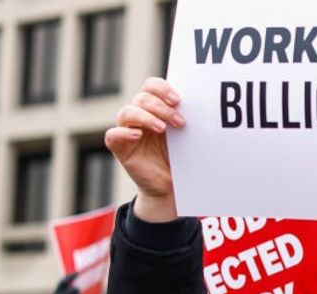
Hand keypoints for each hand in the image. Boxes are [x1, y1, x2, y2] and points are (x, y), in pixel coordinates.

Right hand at [105, 77, 183, 221]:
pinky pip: (112, 135)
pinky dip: (124, 133)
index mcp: (155, 108)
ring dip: (146, 117)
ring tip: (163, 128)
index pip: (151, 86)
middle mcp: (139, 116)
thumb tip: (203, 105)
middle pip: (141, 98)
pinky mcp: (120, 148)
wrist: (172, 184)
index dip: (162, 88)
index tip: (178, 100)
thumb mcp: (186, 135)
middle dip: (161, 107)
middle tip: (180, 122)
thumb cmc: (180, 156)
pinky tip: (138, 135)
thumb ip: (187, 118)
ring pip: (126, 112)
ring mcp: (127, 131)